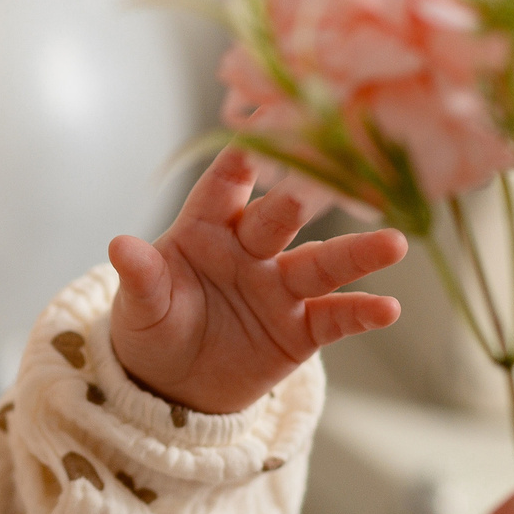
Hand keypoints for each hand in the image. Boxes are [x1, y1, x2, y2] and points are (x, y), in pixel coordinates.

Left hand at [107, 146, 406, 414]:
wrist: (171, 386)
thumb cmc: (153, 326)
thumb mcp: (141, 306)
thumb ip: (140, 277)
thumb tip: (119, 246)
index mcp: (206, 227)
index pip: (225, 185)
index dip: (242, 158)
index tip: (263, 127)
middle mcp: (252, 248)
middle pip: (281, 218)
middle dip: (300, 200)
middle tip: (322, 183)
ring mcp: (281, 287)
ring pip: (322, 264)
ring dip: (357, 253)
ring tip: (394, 243)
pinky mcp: (301, 329)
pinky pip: (335, 318)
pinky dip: (361, 313)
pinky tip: (388, 309)